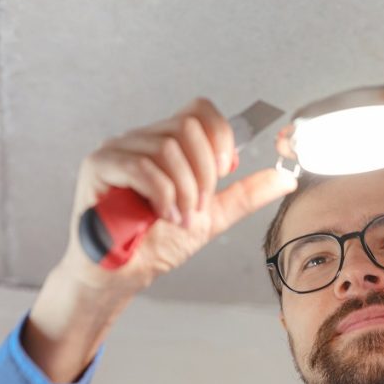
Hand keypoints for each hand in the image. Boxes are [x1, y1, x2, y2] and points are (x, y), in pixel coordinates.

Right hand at [62, 97, 297, 293]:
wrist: (125, 272)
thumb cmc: (158, 243)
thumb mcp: (213, 215)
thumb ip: (246, 194)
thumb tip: (285, 178)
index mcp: (166, 144)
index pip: (199, 111)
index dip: (220, 137)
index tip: (224, 172)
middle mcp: (141, 139)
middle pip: (188, 127)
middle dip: (204, 173)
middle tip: (198, 206)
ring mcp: (117, 149)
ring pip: (168, 147)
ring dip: (184, 190)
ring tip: (179, 218)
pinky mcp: (99, 166)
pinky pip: (142, 166)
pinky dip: (162, 194)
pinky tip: (162, 215)